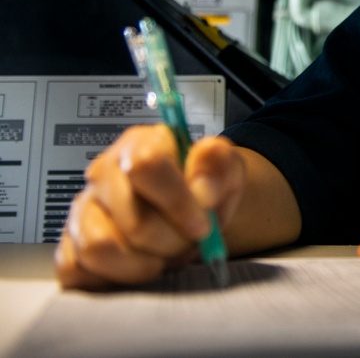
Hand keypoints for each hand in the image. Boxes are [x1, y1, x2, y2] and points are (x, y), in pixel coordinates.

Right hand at [55, 124, 244, 289]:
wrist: (192, 212)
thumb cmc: (203, 188)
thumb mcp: (225, 169)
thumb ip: (218, 166)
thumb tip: (202, 189)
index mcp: (141, 144)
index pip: (146, 165)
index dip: (177, 202)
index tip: (201, 225)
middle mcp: (104, 172)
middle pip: (132, 220)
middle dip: (171, 242)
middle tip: (188, 243)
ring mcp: (82, 208)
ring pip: (100, 248)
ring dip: (143, 264)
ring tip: (164, 255)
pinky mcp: (70, 243)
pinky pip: (77, 270)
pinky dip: (114, 278)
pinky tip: (138, 265)